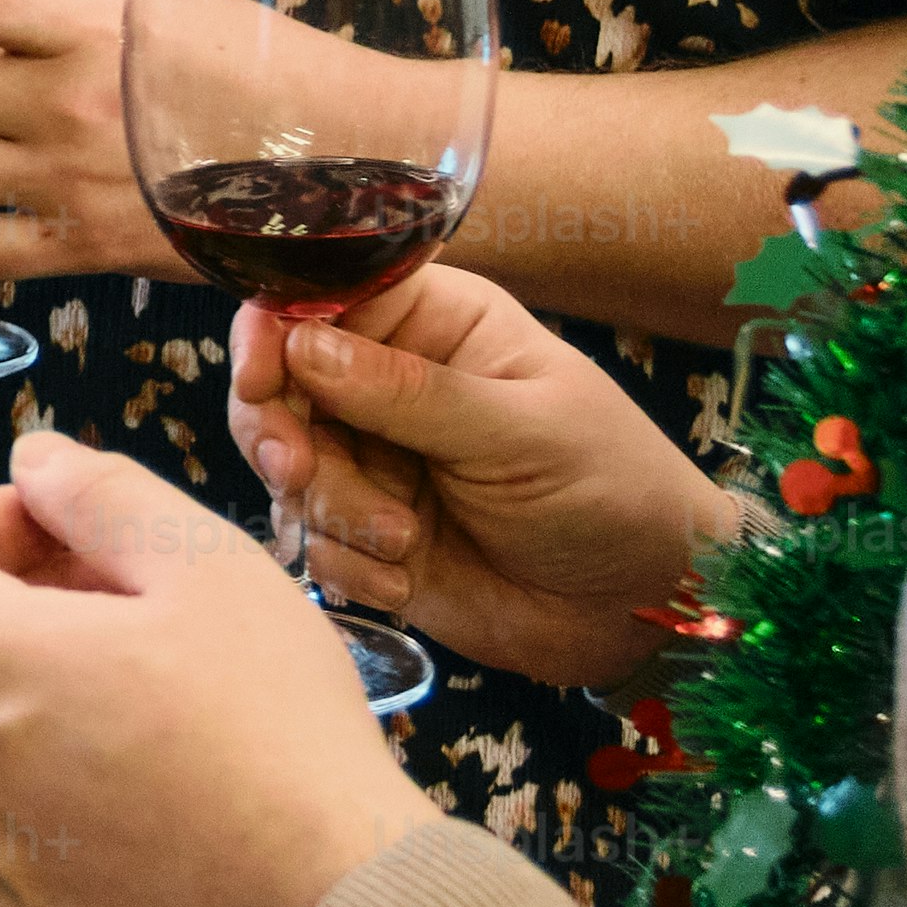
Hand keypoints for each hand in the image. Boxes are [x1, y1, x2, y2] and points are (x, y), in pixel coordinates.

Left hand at [0, 430, 431, 906]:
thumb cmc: (276, 731)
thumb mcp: (206, 565)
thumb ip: (98, 493)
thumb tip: (34, 461)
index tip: (59, 535)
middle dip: (3, 606)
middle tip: (119, 605)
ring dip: (20, 697)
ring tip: (138, 695)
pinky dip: (38, 786)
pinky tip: (140, 785)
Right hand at [225, 261, 737, 693]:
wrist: (645, 605)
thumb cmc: (612, 487)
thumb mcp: (521, 431)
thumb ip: (409, 393)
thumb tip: (301, 344)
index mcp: (434, 325)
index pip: (321, 300)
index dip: (274, 333)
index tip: (261, 380)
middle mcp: (390, 386)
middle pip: (281, 388)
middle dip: (282, 435)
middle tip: (301, 475)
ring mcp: (376, 463)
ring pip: (289, 470)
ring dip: (330, 510)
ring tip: (401, 542)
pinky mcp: (371, 537)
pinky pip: (315, 542)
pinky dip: (346, 566)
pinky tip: (405, 583)